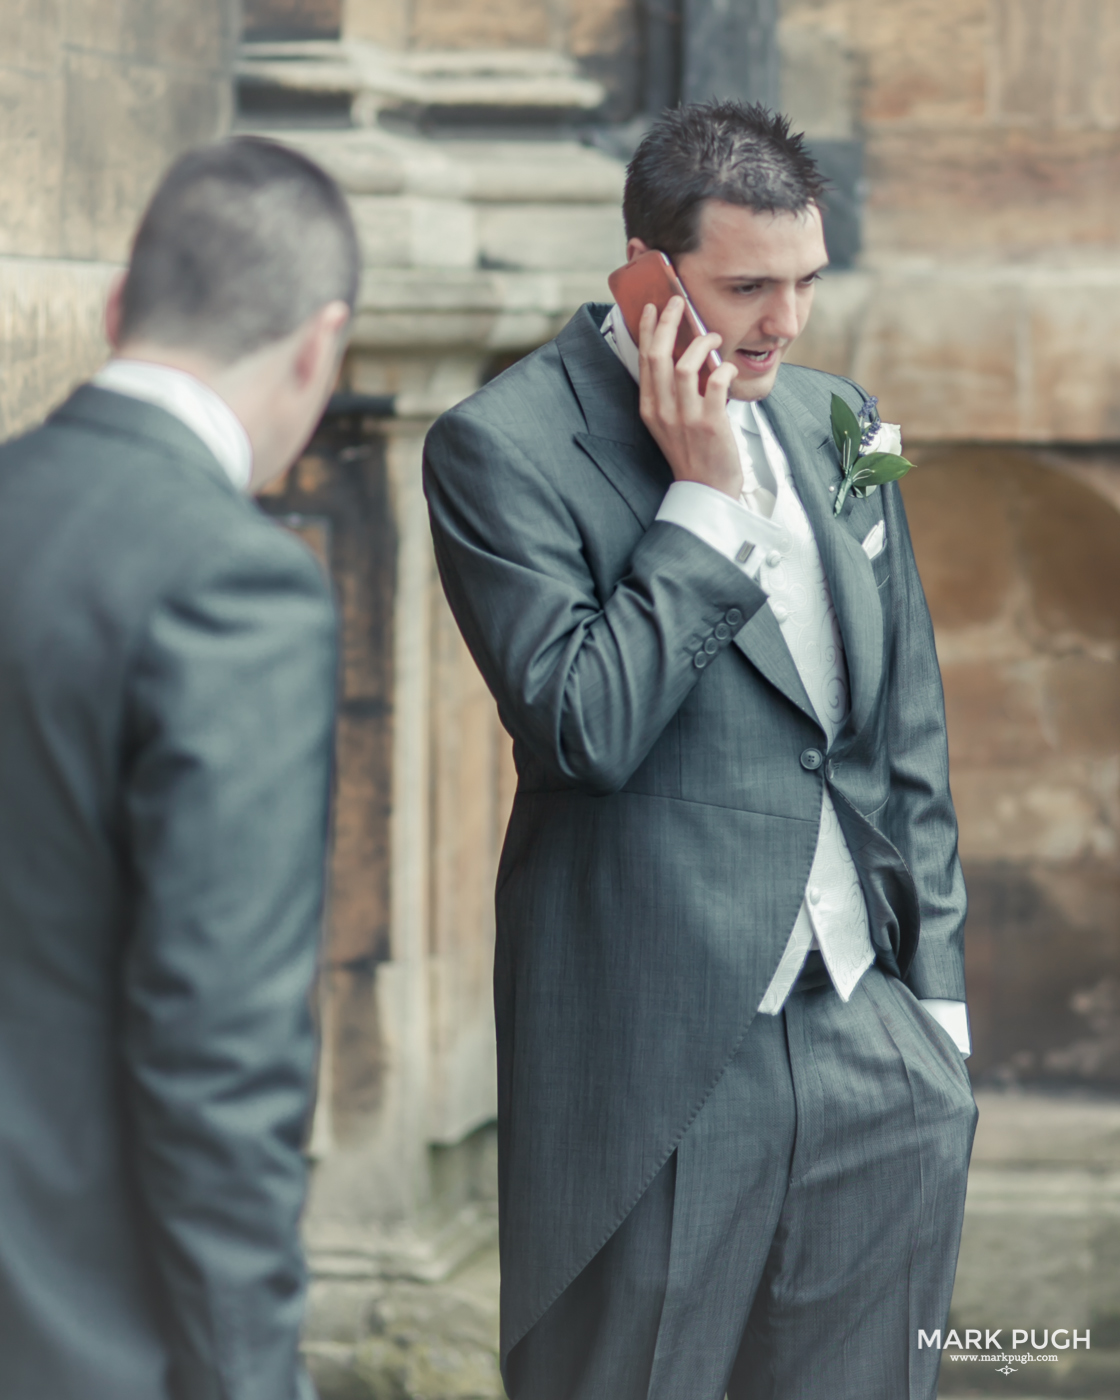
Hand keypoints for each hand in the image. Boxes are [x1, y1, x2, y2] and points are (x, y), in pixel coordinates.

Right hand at [638, 297, 742, 499]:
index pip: (644, 360)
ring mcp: (685, 417)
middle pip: (658, 355)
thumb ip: (670, 394)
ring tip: (714, 336)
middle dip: (667, 322)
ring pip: (684, 365)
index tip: (652, 307)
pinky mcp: (710, 423)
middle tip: (679, 302)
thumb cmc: (692, 453)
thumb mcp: (669, 423)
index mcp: (649, 408)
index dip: (647, 329)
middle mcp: (662, 411)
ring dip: (701, 343)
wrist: (706, 489)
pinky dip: (724, 369)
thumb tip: (682, 356)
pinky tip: (729, 368)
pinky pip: (715, 382)